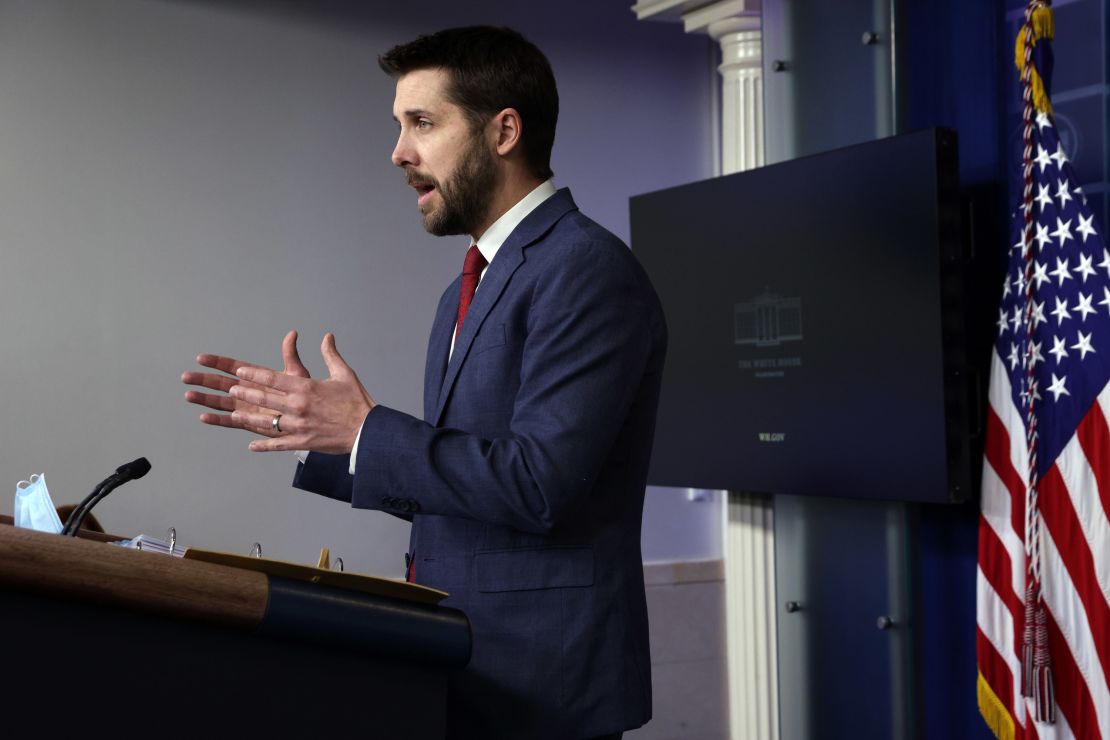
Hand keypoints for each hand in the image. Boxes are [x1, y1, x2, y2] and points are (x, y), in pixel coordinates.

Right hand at [183, 329, 309, 431]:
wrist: (309, 417)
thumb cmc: (303, 395)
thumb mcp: (296, 374)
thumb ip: (290, 355)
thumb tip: (292, 334)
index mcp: (255, 377)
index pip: (232, 367)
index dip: (217, 363)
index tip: (201, 358)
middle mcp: (247, 391)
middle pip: (220, 384)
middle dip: (203, 380)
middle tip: (186, 376)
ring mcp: (246, 407)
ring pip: (221, 402)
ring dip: (205, 399)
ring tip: (189, 395)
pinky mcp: (250, 422)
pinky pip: (230, 421)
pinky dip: (217, 420)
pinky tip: (203, 417)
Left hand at [228, 332, 374, 453]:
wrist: (367, 430)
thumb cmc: (357, 401)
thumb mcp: (344, 374)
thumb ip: (331, 355)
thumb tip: (327, 337)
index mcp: (307, 388)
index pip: (273, 379)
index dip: (254, 375)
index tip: (240, 372)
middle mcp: (299, 406)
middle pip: (265, 399)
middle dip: (246, 394)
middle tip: (231, 390)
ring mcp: (300, 425)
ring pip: (268, 421)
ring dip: (249, 418)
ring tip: (235, 414)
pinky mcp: (303, 441)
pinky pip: (279, 444)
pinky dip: (264, 445)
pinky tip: (252, 445)